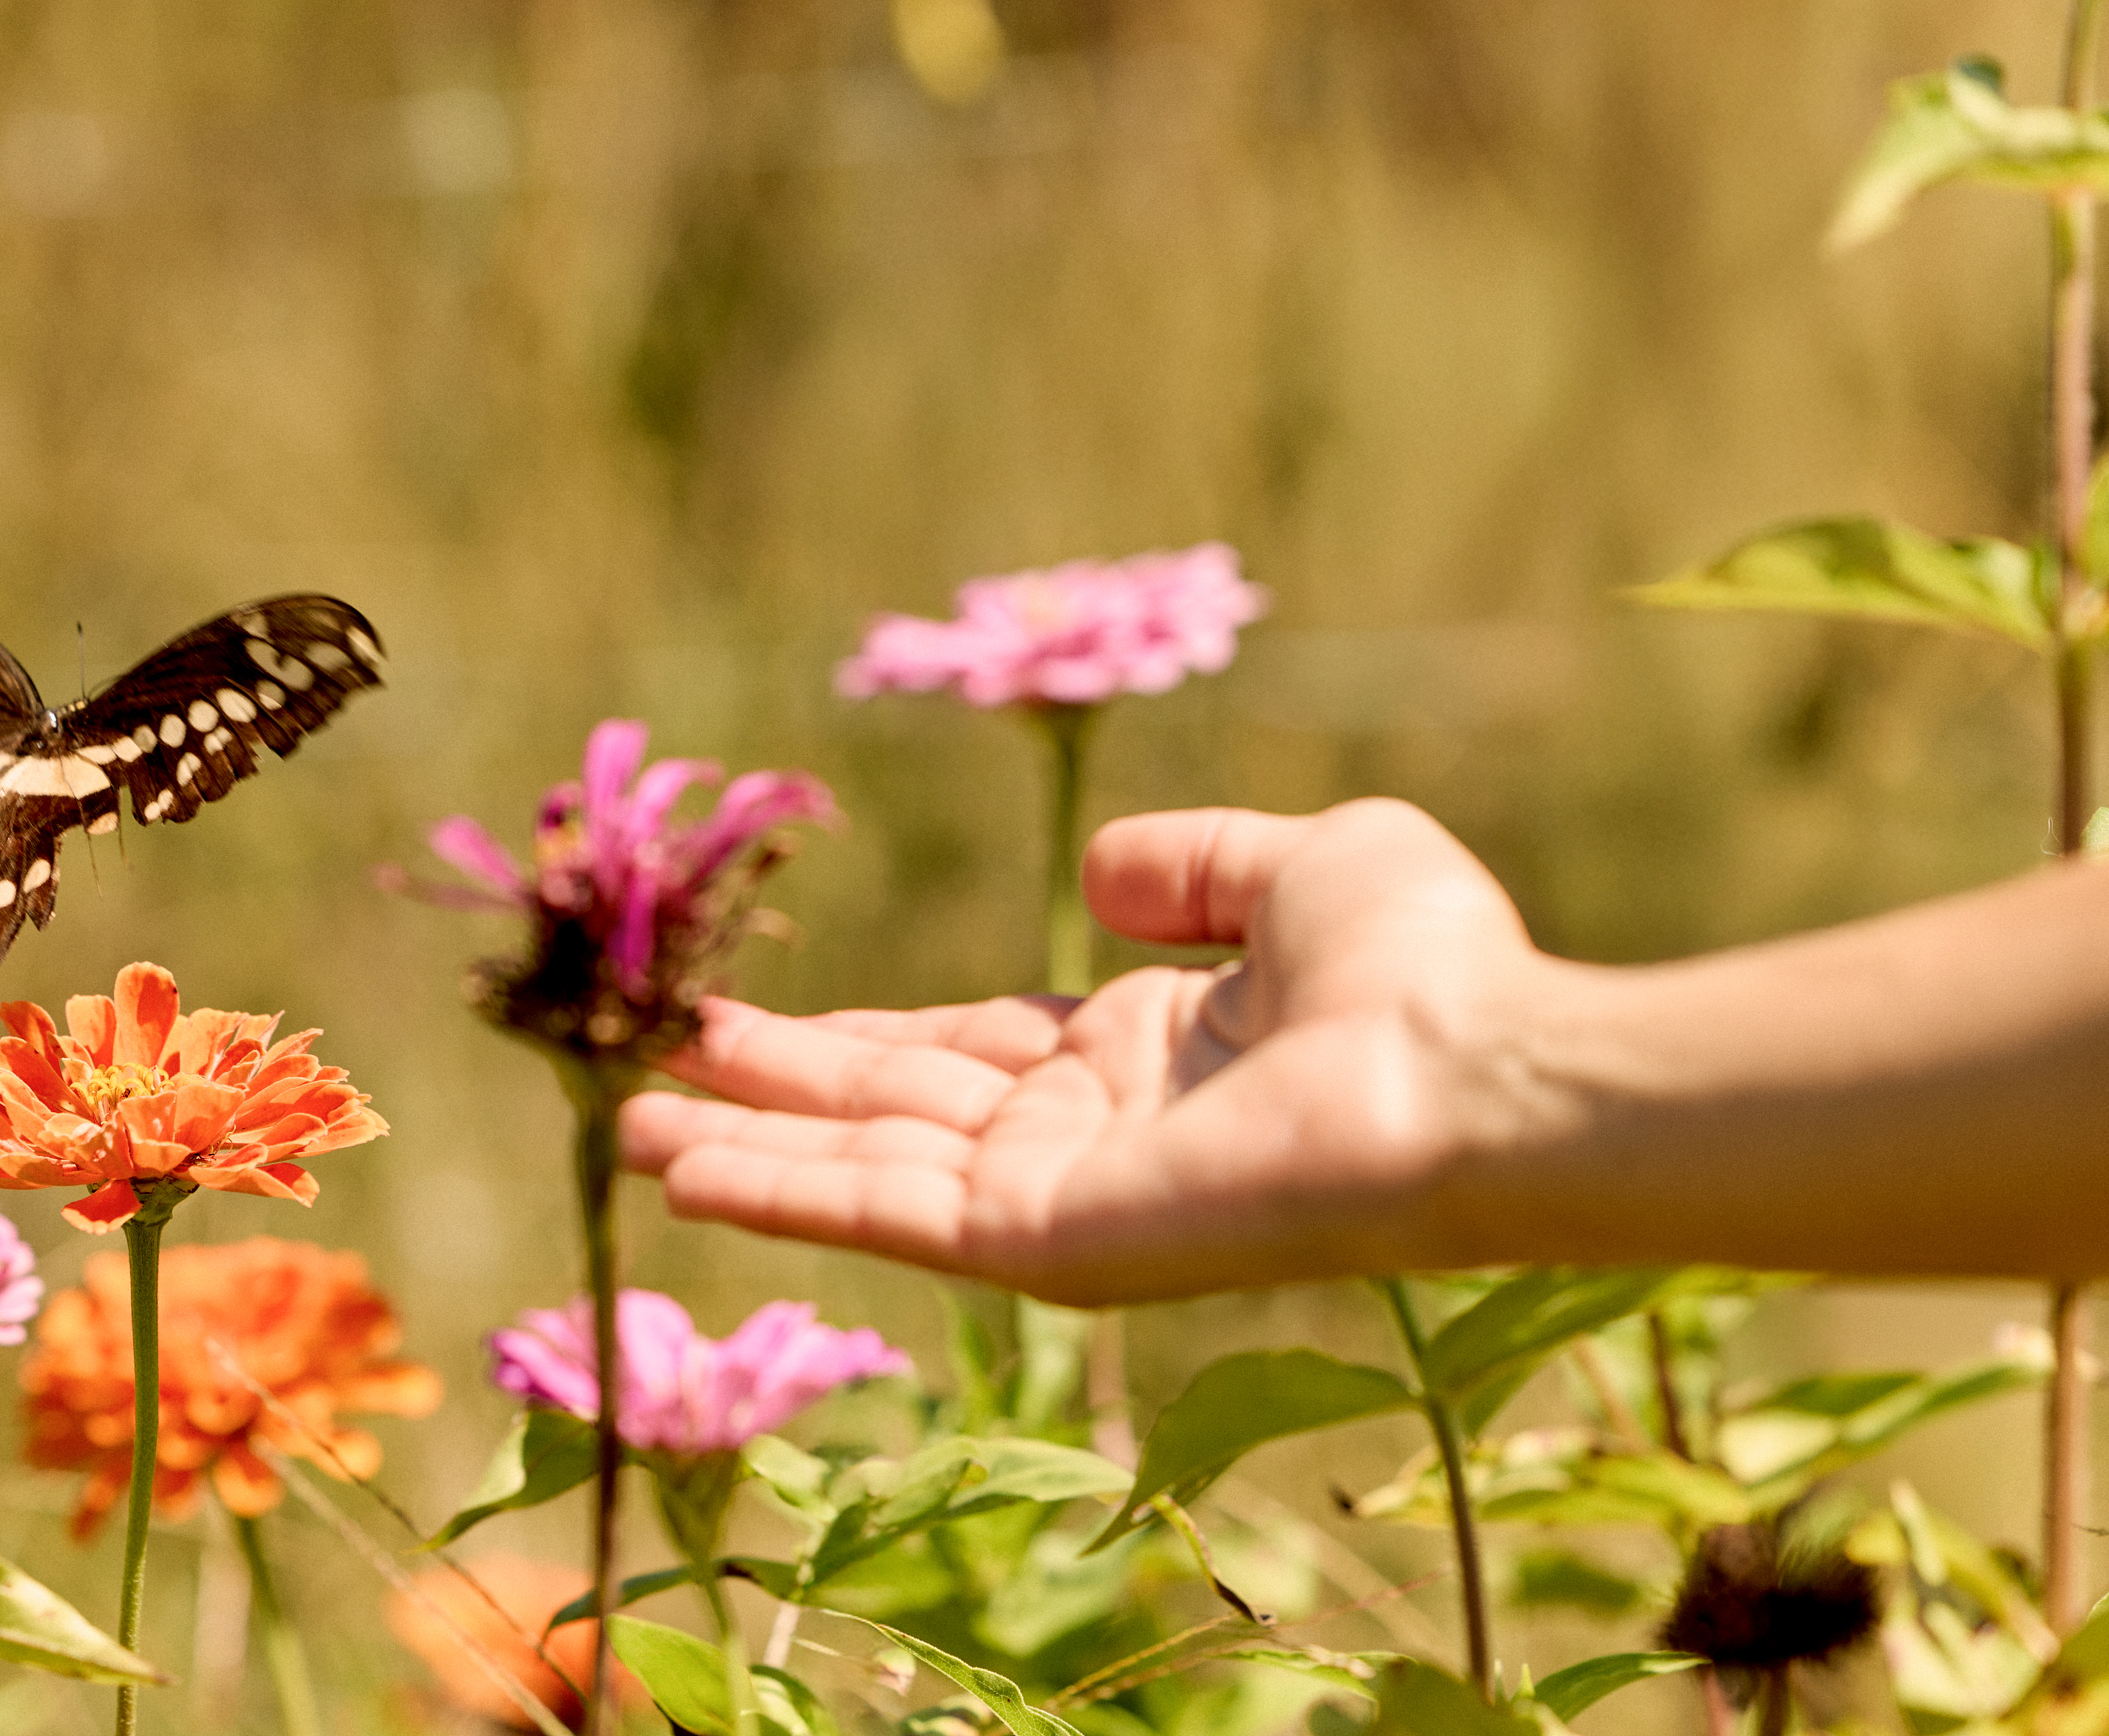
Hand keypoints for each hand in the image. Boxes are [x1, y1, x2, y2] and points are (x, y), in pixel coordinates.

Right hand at [619, 798, 1572, 1301]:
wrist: (1478, 1076)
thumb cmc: (1427, 970)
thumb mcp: (1307, 866)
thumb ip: (1196, 865)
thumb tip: (1098, 876)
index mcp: (1143, 1054)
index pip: (962, 1052)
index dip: (855, 1036)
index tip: (754, 1020)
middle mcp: (1088, 1133)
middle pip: (891, 1110)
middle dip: (771, 1088)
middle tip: (656, 1059)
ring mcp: (1062, 1196)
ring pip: (870, 1169)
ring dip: (747, 1151)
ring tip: (629, 1130)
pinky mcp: (1049, 1243)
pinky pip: (893, 1216)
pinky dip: (784, 1193)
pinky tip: (688, 1171)